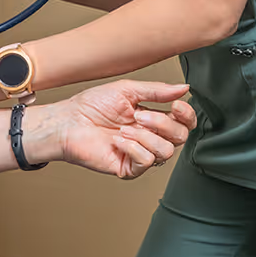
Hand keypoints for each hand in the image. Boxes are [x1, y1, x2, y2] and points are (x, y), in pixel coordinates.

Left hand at [43, 80, 195, 179]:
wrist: (68, 121)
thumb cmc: (91, 105)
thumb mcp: (127, 90)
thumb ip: (157, 91)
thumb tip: (184, 88)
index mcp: (152, 118)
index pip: (184, 122)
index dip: (186, 115)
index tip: (177, 105)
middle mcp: (149, 137)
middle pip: (180, 137)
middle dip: (162, 124)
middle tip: (139, 116)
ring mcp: (140, 153)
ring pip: (166, 151)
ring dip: (145, 136)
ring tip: (123, 129)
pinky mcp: (129, 168)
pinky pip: (146, 161)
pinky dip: (132, 148)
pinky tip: (116, 141)